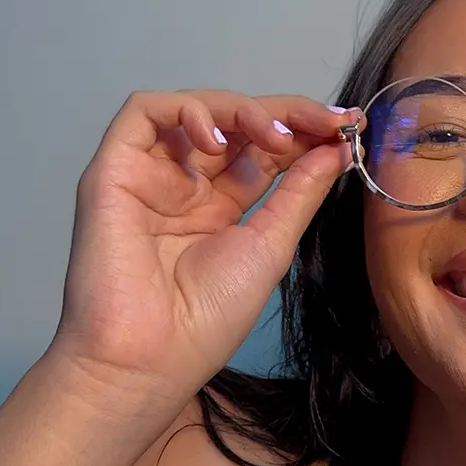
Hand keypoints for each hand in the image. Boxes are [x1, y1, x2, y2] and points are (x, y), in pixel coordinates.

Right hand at [52, 89, 362, 407]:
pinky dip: (188, 111)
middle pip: (238, 125)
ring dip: (244, 111)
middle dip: (288, 115)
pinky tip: (220, 139)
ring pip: (197, 110)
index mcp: (223, 207)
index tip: (351, 127)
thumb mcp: (272, 245)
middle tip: (329, 121)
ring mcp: (151, 174)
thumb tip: (338, 148)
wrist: (152, 355)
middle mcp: (187, 185)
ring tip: (278, 138)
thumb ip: (301, 192)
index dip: (307, 133)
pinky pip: (145, 113)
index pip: (266, 151)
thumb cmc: (209, 315)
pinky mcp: (115, 168)